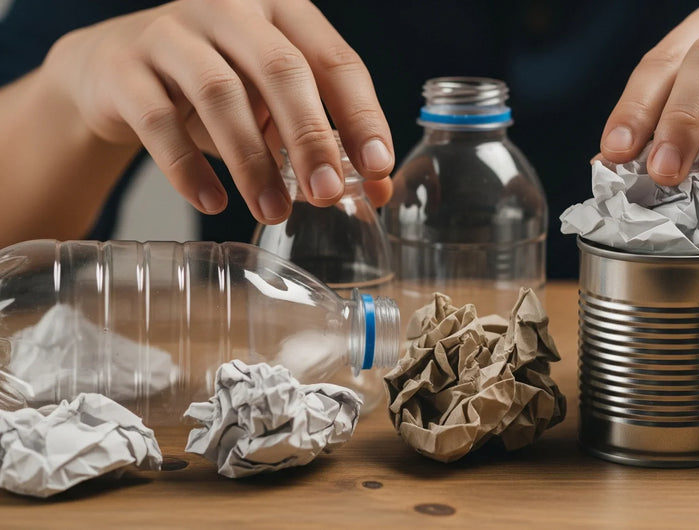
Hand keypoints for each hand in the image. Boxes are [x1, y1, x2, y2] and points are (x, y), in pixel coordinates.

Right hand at [41, 0, 394, 222]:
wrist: (112, 70)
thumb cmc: (213, 87)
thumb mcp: (272, 105)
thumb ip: (324, 140)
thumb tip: (379, 195)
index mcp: (282, 10)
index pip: (335, 60)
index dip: (362, 115)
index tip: (378, 167)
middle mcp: (230, 8)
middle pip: (281, 70)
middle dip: (310, 136)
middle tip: (327, 193)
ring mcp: (172, 32)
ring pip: (221, 94)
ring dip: (252, 161)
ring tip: (274, 211)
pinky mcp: (124, 67)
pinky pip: (159, 120)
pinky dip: (188, 168)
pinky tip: (213, 202)